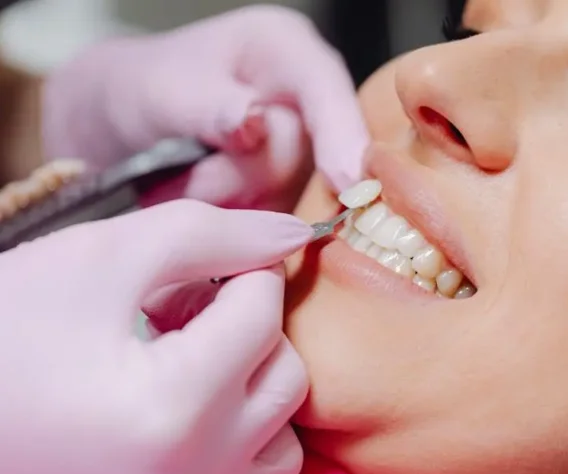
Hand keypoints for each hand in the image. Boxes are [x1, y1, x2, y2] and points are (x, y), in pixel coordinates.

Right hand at [0, 200, 310, 473]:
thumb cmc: (5, 333)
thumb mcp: (99, 258)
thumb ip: (208, 234)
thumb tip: (292, 233)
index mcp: (172, 407)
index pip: (264, 312)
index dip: (243, 272)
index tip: (204, 269)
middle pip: (285, 373)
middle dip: (247, 327)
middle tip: (184, 312)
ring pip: (282, 431)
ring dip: (251, 384)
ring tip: (186, 361)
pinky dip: (243, 437)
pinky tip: (191, 409)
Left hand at [42, 5, 368, 208]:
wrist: (120, 129)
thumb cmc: (139, 91)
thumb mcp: (160, 90)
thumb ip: (208, 106)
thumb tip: (254, 123)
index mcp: (285, 51)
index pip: (326, 89)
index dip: (341, 133)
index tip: (345, 179)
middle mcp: (304, 102)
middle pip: (306, 158)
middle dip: (241, 178)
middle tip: (185, 178)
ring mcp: (300, 154)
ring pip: (291, 201)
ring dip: (232, 206)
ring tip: (182, 185)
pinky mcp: (288, 196)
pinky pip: (277, 227)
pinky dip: (237, 226)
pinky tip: (204, 204)